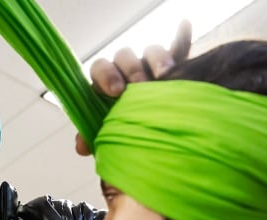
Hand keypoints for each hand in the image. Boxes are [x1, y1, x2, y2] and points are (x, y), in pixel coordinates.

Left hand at [74, 20, 191, 156]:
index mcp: (107, 82)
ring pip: (150, 51)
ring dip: (157, 59)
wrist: (152, 134)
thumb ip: (93, 135)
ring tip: (165, 76)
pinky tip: (185, 26)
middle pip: (124, 56)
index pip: (100, 68)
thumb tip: (80, 146)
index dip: (106, 75)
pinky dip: (181, 36)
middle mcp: (127, 70)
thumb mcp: (109, 135)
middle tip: (139, 85)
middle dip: (131, 68)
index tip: (115, 91)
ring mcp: (151, 66)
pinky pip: (179, 47)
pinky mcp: (175, 66)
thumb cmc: (126, 130)